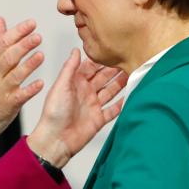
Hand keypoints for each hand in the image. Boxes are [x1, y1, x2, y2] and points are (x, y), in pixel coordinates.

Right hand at [0, 17, 43, 164]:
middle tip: (38, 36)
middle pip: (9, 57)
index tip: (32, 23)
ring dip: (28, 65)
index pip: (2, 43)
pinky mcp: (7, 105)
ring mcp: (0, 90)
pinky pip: (19, 96)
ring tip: (41, 55)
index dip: (17, 32)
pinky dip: (30, 90)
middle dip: (23, 46)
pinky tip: (40, 84)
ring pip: (15, 75)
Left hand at [28, 48, 127, 167]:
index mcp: (75, 83)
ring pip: (111, 91)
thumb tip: (76, 50)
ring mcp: (93, 105)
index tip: (114, 49)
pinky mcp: (99, 119)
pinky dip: (123, 103)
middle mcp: (85, 93)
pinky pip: (114, 109)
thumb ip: (70, 68)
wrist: (56, 140)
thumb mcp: (61, 86)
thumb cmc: (53, 114)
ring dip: (122, 83)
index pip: (91, 67)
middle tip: (129, 58)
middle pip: (103, 77)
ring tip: (135, 72)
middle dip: (115, 69)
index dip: (101, 59)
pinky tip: (133, 95)